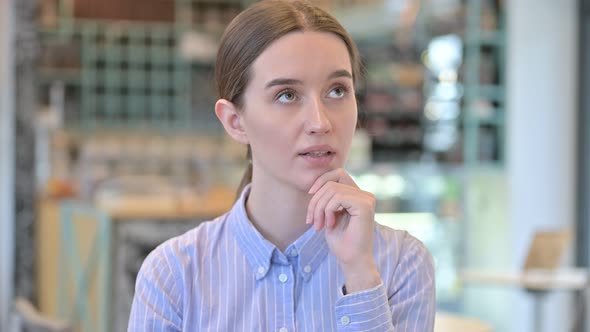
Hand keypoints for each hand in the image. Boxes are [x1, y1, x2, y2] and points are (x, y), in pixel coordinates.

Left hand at [306, 168, 380, 292]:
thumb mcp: (329, 214)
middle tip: (311, 221)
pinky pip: (338, 198)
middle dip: (315, 201)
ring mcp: (367, 199)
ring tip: (318, 225)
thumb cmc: (341, 242)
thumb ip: (328, 198)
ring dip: (319, 208)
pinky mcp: (365, 205)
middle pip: (331, 183)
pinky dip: (327, 211)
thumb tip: (316, 183)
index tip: (310, 196)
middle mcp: (365, 195)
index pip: (338, 174)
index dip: (321, 180)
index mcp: (358, 195)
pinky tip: (330, 225)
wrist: (352, 260)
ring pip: (332, 190)